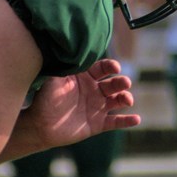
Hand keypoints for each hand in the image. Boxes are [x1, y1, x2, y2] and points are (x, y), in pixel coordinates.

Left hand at [15, 59, 141, 154]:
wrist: (40, 126)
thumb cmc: (44, 100)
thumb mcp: (52, 80)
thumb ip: (62, 67)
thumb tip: (69, 50)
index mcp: (85, 77)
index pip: (102, 68)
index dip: (110, 66)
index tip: (115, 67)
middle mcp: (95, 90)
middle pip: (114, 83)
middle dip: (122, 82)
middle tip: (125, 83)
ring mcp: (98, 107)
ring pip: (118, 100)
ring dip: (126, 98)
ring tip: (127, 100)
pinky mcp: (98, 124)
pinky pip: (116, 122)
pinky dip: (127, 121)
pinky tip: (136, 119)